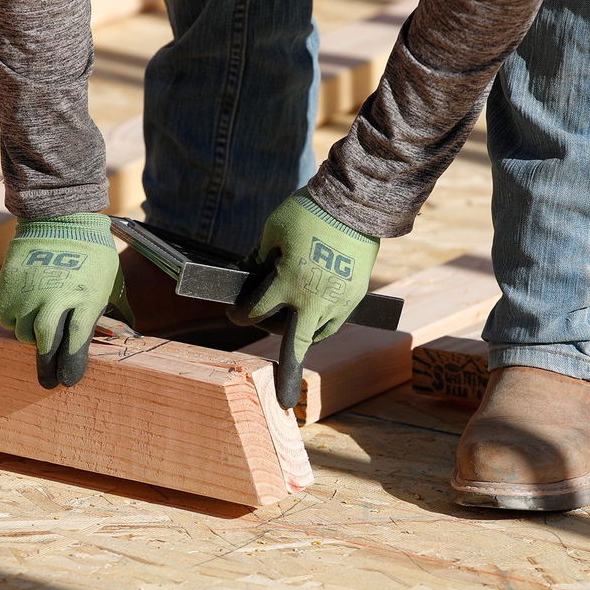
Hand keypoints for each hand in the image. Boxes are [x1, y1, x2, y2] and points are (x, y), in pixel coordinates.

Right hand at [0, 212, 131, 388]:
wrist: (60, 220)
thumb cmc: (92, 253)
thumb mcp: (110, 282)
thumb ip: (114, 310)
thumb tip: (127, 333)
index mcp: (85, 299)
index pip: (77, 343)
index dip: (72, 365)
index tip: (68, 380)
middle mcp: (55, 299)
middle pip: (47, 344)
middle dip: (47, 366)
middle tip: (48, 381)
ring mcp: (30, 293)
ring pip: (24, 333)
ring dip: (32, 339)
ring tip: (41, 335)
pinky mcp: (10, 286)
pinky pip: (8, 318)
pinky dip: (15, 321)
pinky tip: (27, 314)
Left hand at [228, 189, 378, 407]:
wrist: (354, 204)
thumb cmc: (308, 213)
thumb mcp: (272, 232)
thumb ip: (260, 259)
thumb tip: (251, 276)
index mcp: (287, 283)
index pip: (255, 312)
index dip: (239, 315)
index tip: (234, 314)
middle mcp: (313, 299)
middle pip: (293, 344)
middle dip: (286, 372)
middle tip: (280, 385)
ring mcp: (337, 301)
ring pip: (315, 335)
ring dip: (298, 336)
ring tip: (287, 328)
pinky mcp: (354, 296)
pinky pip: (334, 323)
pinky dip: (320, 326)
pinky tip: (311, 322)